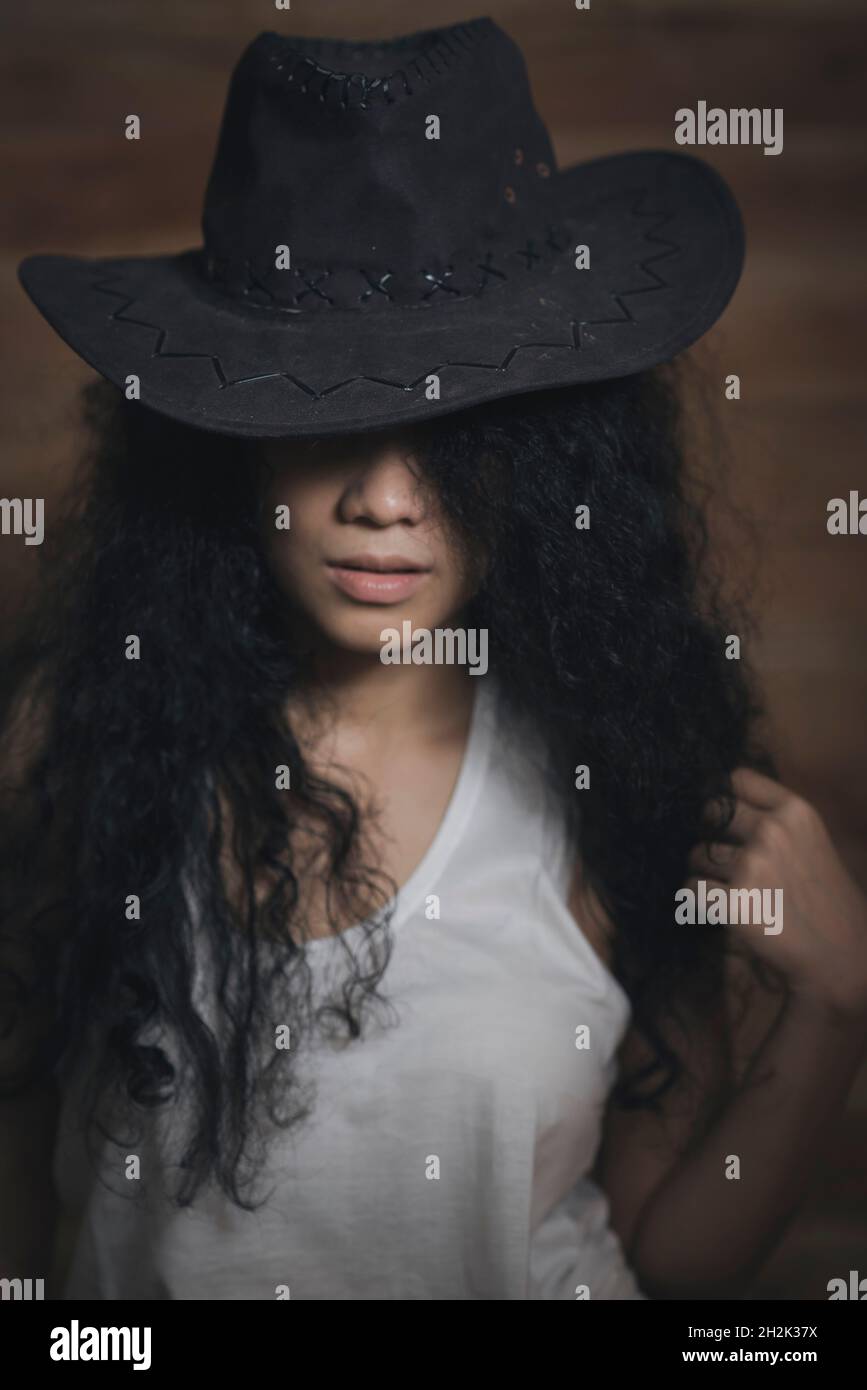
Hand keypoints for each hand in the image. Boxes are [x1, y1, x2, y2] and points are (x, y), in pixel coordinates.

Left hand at [686, 768, 866, 1019]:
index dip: (726, 798)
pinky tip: (721, 910)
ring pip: (697, 854)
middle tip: (726, 862)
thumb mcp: (811, 841)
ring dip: (704, 872)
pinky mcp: (734, 903)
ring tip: (730, 892)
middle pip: (710, 814)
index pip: (737, 779)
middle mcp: (772, 831)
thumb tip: (721, 802)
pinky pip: (692, 888)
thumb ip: (774, 818)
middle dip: (711, 835)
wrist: (841, 955)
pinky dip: (699, 900)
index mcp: (795, 812)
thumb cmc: (824, 899)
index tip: (726, 818)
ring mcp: (751, 866)